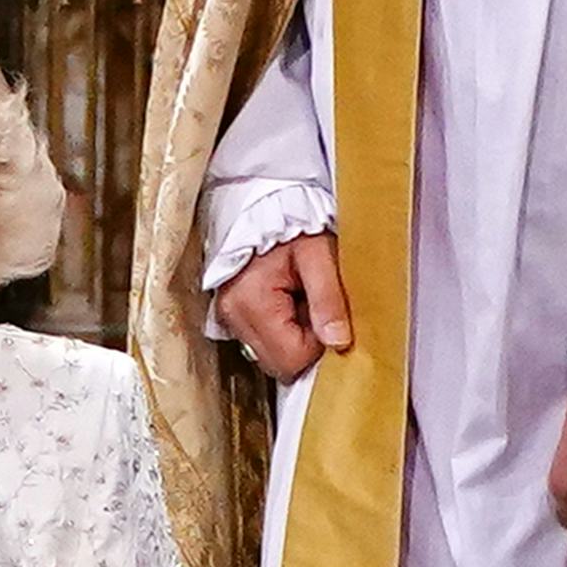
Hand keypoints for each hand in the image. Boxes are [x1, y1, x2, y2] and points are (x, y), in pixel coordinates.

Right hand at [216, 228, 355, 382]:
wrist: (265, 202)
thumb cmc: (293, 223)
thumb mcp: (319, 254)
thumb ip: (328, 298)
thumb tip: (337, 341)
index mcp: (251, 303)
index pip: (291, 357)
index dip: (317, 342)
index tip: (324, 310)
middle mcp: (233, 317)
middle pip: (278, 363)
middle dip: (304, 341)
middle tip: (312, 303)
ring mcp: (229, 318)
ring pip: (271, 356)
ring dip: (293, 335)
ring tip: (300, 297)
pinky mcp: (233, 316)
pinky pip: (263, 341)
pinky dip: (281, 329)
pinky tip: (288, 300)